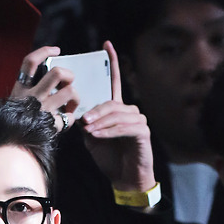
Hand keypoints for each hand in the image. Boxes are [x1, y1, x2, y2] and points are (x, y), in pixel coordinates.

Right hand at [9, 46, 77, 130]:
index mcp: (22, 87)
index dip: (45, 51)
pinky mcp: (50, 124)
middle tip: (69, 82)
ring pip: (69, 92)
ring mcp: (43, 109)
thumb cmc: (18, 120)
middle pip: (57, 73)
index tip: (57, 50)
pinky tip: (66, 119)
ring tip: (71, 104)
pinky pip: (69, 117)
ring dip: (75, 97)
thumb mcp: (18, 99)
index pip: (30, 61)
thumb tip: (52, 78)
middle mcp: (32, 95)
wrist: (11, 142)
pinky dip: (71, 118)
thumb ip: (30, 88)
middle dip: (69, 75)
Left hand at [80, 42, 155, 194]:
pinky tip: (99, 135)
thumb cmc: (110, 159)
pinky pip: (123, 127)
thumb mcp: (93, 138)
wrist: (125, 179)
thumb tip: (80, 113)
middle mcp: (129, 111)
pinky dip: (109, 131)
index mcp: (117, 110)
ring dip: (100, 122)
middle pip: (111, 102)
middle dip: (95, 111)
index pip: (115, 82)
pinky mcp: (143, 132)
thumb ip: (88, 123)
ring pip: (116, 114)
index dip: (112, 63)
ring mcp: (138, 120)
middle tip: (83, 120)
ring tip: (88, 130)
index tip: (106, 44)